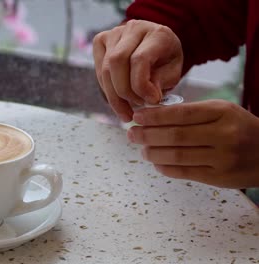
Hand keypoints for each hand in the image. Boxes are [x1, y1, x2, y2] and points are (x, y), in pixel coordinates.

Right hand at [93, 20, 182, 121]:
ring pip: (105, 69)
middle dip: (124, 92)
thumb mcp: (172, 73)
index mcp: (157, 33)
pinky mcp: (100, 40)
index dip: (141, 85)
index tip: (151, 101)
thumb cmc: (165, 61)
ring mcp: (114, 33)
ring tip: (126, 111)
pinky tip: (117, 100)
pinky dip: (107, 90)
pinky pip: (98, 70)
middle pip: (116, 62)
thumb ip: (161, 82)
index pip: (140, 59)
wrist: (156, 48)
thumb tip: (147, 96)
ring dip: (114, 96)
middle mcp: (133, 28)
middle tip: (135, 109)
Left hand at [127, 100, 258, 188]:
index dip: (154, 116)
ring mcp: (223, 158)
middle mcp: (224, 134)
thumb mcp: (221, 111)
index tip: (137, 117)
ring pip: (177, 156)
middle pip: (175, 136)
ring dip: (153, 153)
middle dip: (147, 135)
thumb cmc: (237, 127)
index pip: (180, 114)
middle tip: (131, 134)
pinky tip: (156, 162)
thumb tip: (152, 117)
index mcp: (222, 112)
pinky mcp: (220, 178)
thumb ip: (191, 112)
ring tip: (142, 149)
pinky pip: (184, 172)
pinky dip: (165, 167)